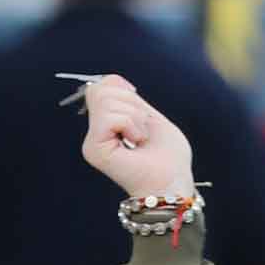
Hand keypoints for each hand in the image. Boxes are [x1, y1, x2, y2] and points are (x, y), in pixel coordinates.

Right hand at [77, 75, 193, 199]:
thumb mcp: (148, 115)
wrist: (173, 184)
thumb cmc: (168, 157)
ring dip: (134, 117)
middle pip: (100, 90)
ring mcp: (92, 143)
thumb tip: (108, 80)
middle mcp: (94, 134)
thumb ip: (127, 99)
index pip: (102, 86)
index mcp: (105, 126)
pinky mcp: (94, 150)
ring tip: (141, 139)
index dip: (124, 91)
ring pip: (105, 101)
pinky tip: (137, 143)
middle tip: (142, 130)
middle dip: (131, 104)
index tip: (141, 113)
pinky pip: (110, 117)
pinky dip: (131, 125)